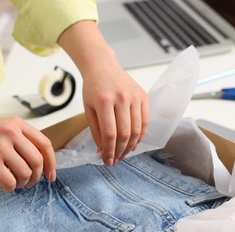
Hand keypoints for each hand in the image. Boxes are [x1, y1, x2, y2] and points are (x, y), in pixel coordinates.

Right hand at [0, 117, 55, 190]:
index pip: (45, 144)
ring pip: (25, 173)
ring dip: (22, 183)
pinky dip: (10, 188)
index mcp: (16, 124)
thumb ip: (21, 140)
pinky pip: (10, 182)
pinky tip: (3, 185)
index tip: (51, 175)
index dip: (51, 162)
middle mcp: (10, 132)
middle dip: (36, 176)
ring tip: (14, 182)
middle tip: (28, 182)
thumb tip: (42, 164)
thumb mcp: (2, 129)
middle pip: (37, 161)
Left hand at [58, 21, 148, 165]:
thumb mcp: (88, 109)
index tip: (107, 161)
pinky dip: (141, 135)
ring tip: (124, 154)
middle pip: (125, 133)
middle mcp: (121, 98)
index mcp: (104, 101)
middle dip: (120, 151)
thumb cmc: (93, 88)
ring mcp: (134, 96)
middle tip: (116, 160)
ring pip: (137, 129)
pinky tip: (134, 143)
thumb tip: (102, 152)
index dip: (109, 151)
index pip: (109, 133)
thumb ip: (96, 131)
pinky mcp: (143, 96)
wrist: (102, 66)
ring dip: (131, 146)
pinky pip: (145, 121)